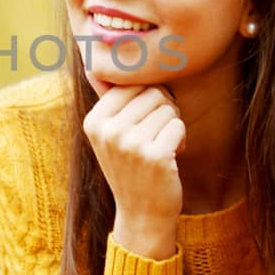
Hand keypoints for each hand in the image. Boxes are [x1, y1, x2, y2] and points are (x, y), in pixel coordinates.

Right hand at [82, 82, 184, 258]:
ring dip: (172, 126)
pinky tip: (170, 159)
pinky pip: (178, 126)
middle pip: (152, 92)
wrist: (142, 214)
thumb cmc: (131, 168)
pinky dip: (180, 141)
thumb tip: (93, 61)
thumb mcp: (110, 134)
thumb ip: (107, 98)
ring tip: (162, 147)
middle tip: (157, 134)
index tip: (145, 121)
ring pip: (168, 108)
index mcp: (94, 121)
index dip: (147, 98)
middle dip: (163, 109)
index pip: (131, 83)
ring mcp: (130, 144)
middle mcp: (107, 131)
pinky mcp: (154, 156)